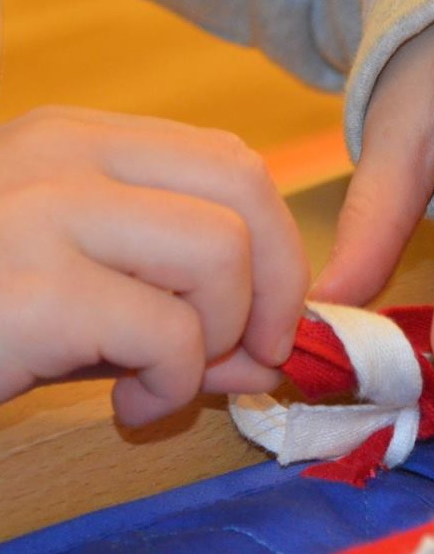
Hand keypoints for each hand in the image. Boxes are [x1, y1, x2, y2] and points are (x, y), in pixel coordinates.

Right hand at [0, 107, 308, 424]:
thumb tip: (272, 354)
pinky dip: (172, 391)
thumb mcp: (98, 308)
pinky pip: (170, 336)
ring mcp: (38, 212)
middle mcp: (59, 154)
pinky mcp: (30, 290)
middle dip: (275, 289)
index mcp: (79, 142)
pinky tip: (128, 411)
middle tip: (250, 355)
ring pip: (219, 254)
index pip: (234, 164)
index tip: (271, 320)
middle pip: (243, 191)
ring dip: (217, 342)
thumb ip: (189, 317)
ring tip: (163, 381)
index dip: (282, 249)